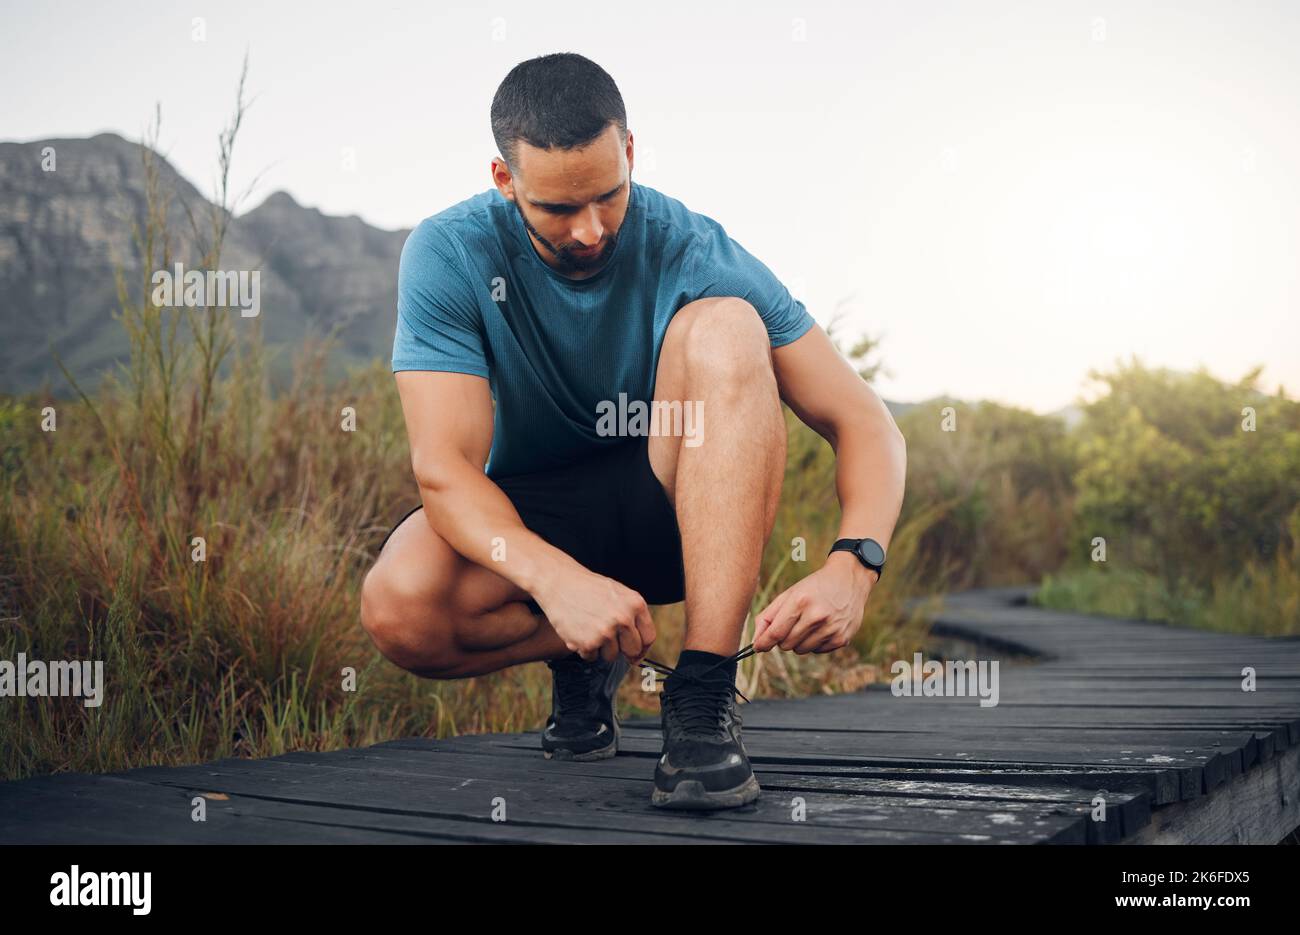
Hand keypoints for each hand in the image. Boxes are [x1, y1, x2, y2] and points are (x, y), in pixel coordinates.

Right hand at [533, 563, 655, 662]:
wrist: (559, 582)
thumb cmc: (588, 588)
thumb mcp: (618, 594)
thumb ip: (632, 617)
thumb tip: (639, 652)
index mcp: (635, 604)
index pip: (649, 637)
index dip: (642, 647)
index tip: (635, 653)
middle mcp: (623, 618)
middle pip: (632, 650)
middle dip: (622, 648)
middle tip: (607, 637)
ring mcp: (606, 632)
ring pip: (611, 656)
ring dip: (601, 648)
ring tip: (589, 627)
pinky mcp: (588, 643)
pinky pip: (592, 657)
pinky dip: (584, 648)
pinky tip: (578, 630)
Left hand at [753, 551, 875, 653]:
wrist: (849, 579)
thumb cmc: (814, 587)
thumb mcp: (789, 594)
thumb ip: (768, 616)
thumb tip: (756, 642)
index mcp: (800, 601)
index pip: (776, 633)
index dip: (763, 643)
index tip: (758, 647)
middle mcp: (817, 616)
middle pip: (786, 645)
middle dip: (783, 638)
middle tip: (792, 624)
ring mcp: (831, 628)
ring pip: (801, 650)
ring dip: (799, 641)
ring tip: (808, 624)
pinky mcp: (842, 638)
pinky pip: (817, 651)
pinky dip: (815, 643)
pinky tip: (822, 627)